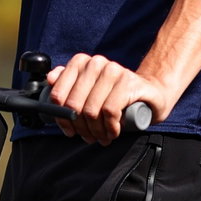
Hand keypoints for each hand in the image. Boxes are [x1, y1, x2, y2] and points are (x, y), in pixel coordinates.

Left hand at [46, 53, 165, 144]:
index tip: (69, 130)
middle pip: (74, 104)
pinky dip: (109, 127)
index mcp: (80, 62)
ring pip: (91, 110)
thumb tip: (50, 79)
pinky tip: (113, 132)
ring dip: (95, 131)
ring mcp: (113, 71)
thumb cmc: (115, 94)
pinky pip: (110, 111)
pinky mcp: (129, 83)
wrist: (150, 92)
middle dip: (80, 127)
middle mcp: (95, 63)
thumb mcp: (89, 89)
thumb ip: (67, 83)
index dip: (62, 117)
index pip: (59, 94)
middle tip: (88, 137)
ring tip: (102, 137)